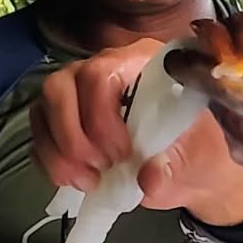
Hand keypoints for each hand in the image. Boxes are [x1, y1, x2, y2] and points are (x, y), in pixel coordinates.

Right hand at [30, 40, 242, 227]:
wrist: (196, 168)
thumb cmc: (201, 152)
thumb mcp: (199, 162)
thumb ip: (175, 168)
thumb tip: (150, 177)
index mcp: (149, 62)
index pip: (104, 72)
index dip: (101, 116)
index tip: (123, 154)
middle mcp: (109, 66)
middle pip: (62, 85)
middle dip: (73, 135)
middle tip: (101, 169)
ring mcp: (83, 88)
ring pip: (45, 105)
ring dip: (58, 150)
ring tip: (88, 180)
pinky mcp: (67, 115)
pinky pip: (40, 130)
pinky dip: (50, 159)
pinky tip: (76, 179)